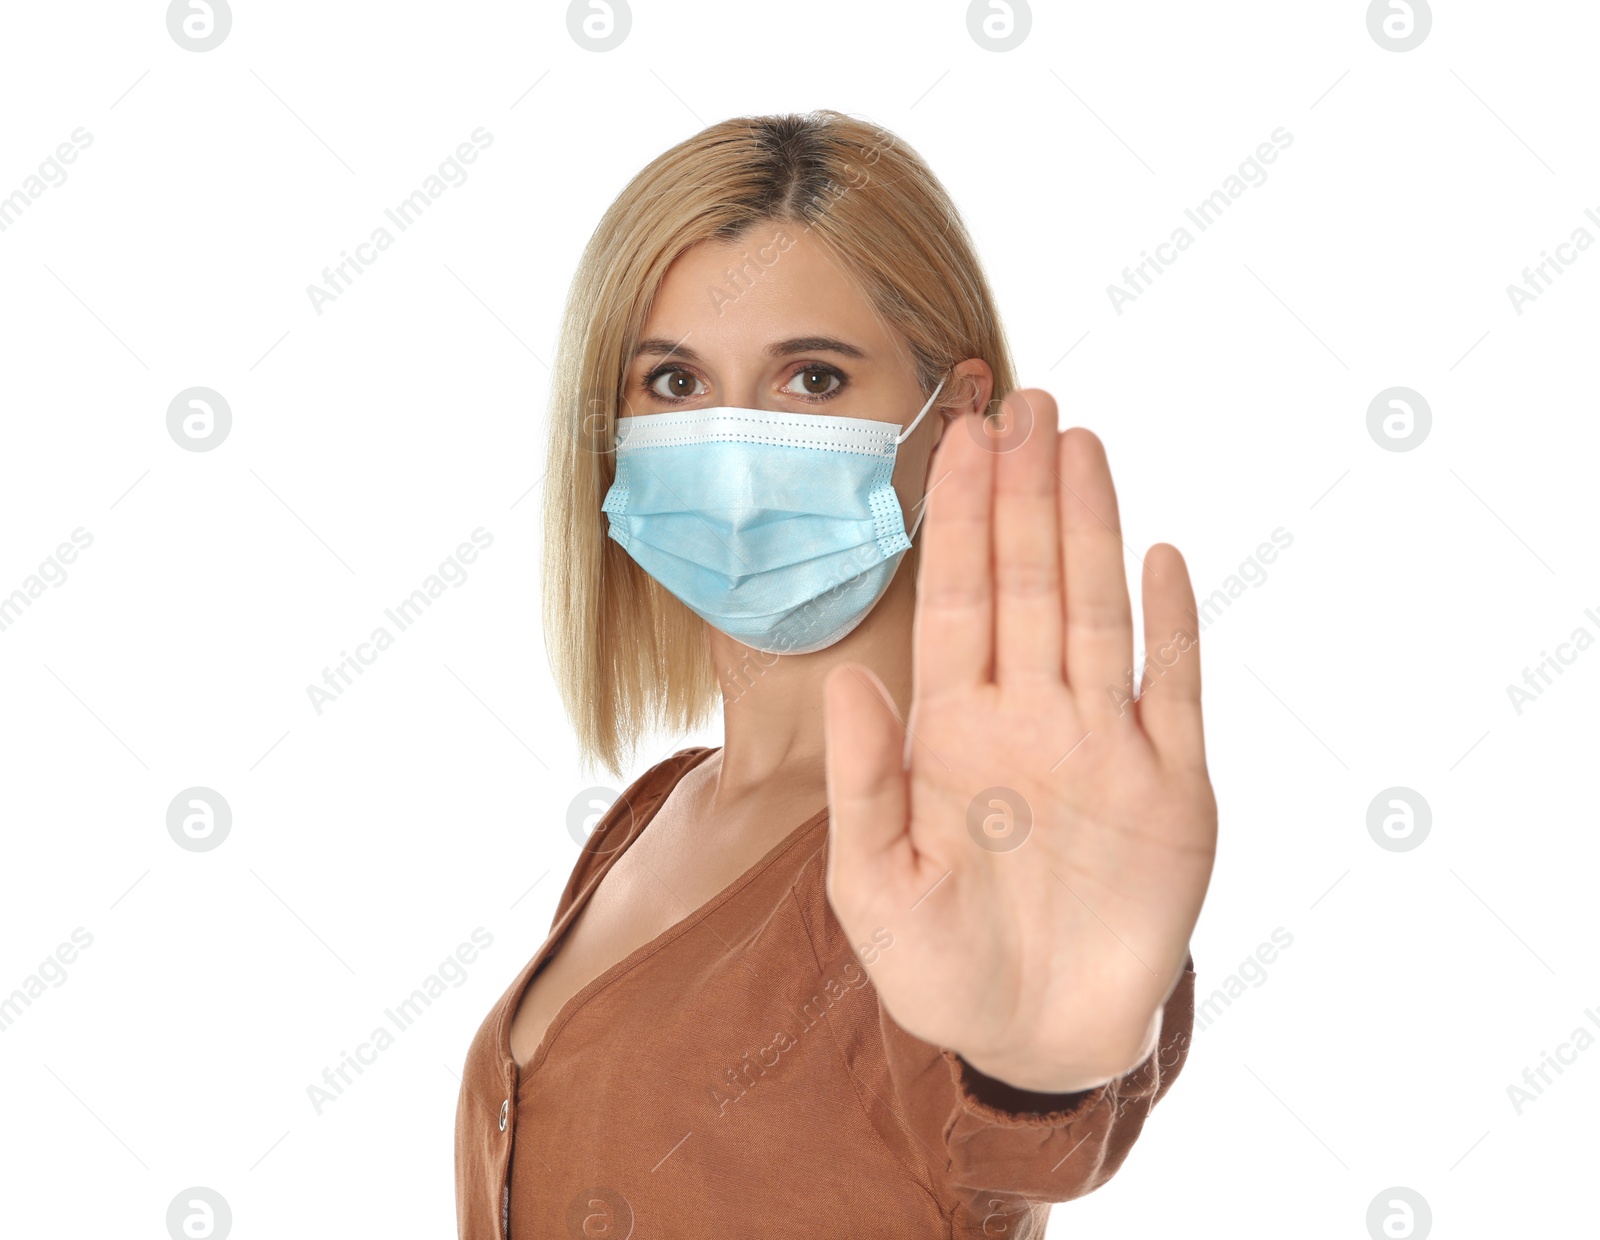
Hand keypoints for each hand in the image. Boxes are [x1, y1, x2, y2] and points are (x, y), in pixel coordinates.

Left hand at [823, 389, 1216, 1092]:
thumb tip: (851, 677)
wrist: (1034, 1036)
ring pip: (1097, 612)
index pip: (959, 600)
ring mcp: (1103, 743)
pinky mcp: (1171, 786)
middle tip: (1025, 399)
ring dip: (1091, 528)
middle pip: (1029, 582)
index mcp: (954, 730)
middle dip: (1024, 493)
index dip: (961, 520)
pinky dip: (1171, 627)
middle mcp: (1029, 716)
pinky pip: (1173, 689)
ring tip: (1080, 443)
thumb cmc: (940, 967)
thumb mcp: (875, 886)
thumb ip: (864, 783)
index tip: (960, 439)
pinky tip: (1162, 557)